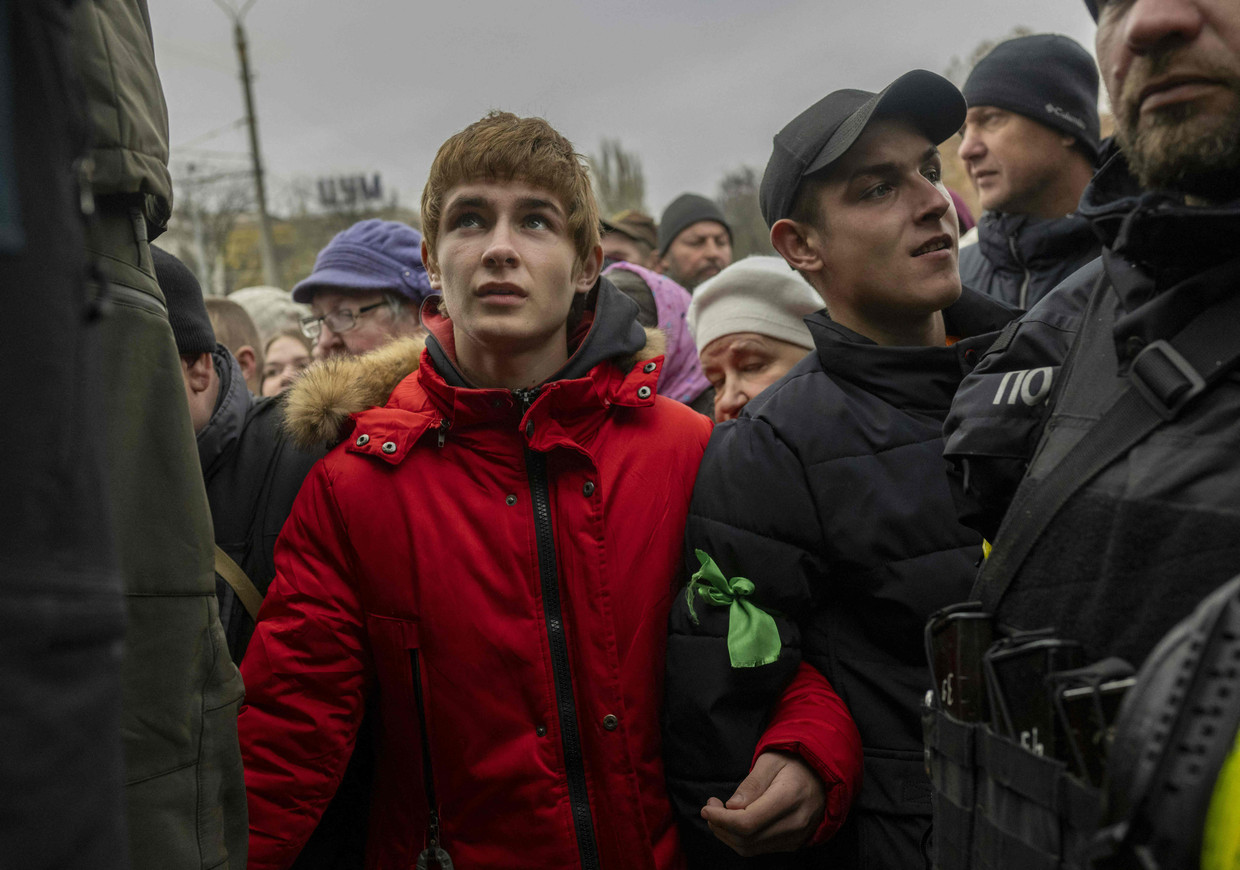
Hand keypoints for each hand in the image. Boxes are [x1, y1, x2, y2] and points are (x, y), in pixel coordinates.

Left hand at [700, 751, 826, 855]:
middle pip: (746, 839)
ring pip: (751, 848)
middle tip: (711, 807)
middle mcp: (795, 822)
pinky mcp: (793, 843)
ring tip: (719, 814)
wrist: (823, 776)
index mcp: (789, 798)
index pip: (747, 822)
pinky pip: (760, 848)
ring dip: (727, 835)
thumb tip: (731, 807)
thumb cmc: (794, 763)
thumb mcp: (770, 761)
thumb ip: (751, 784)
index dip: (721, 819)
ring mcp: (796, 837)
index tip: (707, 808)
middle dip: (720, 826)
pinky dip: (741, 839)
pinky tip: (735, 822)